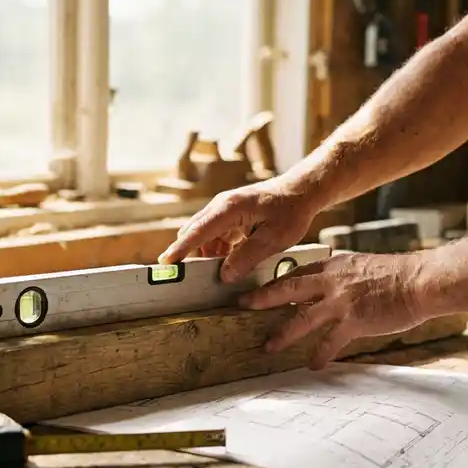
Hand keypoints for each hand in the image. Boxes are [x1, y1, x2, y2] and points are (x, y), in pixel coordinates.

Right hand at [158, 175, 321, 282]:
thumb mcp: (274, 239)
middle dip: (188, 254)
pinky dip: (216, 249)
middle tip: (184, 277)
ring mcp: (223, 209)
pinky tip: (227, 262)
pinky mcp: (229, 214)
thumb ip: (247, 257)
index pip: (199, 231)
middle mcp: (221, 205)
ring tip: (213, 273)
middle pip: (194, 232)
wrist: (301, 191)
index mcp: (230, 208)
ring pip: (203, 235)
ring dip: (205, 254)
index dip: (181, 249)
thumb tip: (225, 275)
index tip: (166, 262)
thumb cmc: (291, 210)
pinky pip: (214, 234)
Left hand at [239, 251, 427, 368]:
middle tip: (242, 304)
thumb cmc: (397, 275)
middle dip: (262, 298)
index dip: (274, 281)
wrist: (420, 281)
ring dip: (282, 334)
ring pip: (301, 319)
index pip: (295, 272)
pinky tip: (314, 364)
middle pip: (287, 289)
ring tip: (269, 347)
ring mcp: (340, 301)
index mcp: (333, 265)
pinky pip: (329, 342)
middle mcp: (331, 281)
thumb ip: (340, 277)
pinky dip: (320, 354)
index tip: (258, 288)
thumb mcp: (360, 266)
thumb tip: (325, 288)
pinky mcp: (353, 321)